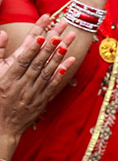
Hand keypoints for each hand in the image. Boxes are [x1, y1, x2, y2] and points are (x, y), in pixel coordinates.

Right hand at [0, 16, 76, 158]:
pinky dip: (61, 73)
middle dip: (50, 47)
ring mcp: (32, 94)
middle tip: (60, 33)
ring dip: (58, 57)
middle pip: (38, 63)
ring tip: (67, 43)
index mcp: (7, 80)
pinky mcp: (40, 101)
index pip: (22, 61)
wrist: (1, 127)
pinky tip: (69, 62)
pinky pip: (53, 85)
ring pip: (47, 72)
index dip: (33, 48)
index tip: (42, 35)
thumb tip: (3, 33)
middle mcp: (21, 86)